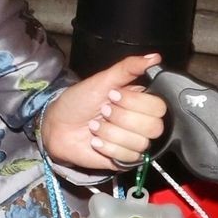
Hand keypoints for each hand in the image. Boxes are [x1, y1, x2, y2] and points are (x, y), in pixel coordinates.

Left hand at [40, 54, 166, 172]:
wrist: (58, 126)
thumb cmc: (78, 101)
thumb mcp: (102, 79)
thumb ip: (129, 67)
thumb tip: (154, 57)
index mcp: (140, 101)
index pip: (159, 107)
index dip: (134, 103)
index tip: (112, 96)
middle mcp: (141, 122)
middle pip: (154, 127)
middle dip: (121, 118)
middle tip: (103, 111)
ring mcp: (134, 142)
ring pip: (140, 143)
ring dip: (111, 132)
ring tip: (95, 126)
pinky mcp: (124, 160)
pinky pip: (128, 157)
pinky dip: (108, 147)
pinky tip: (96, 141)